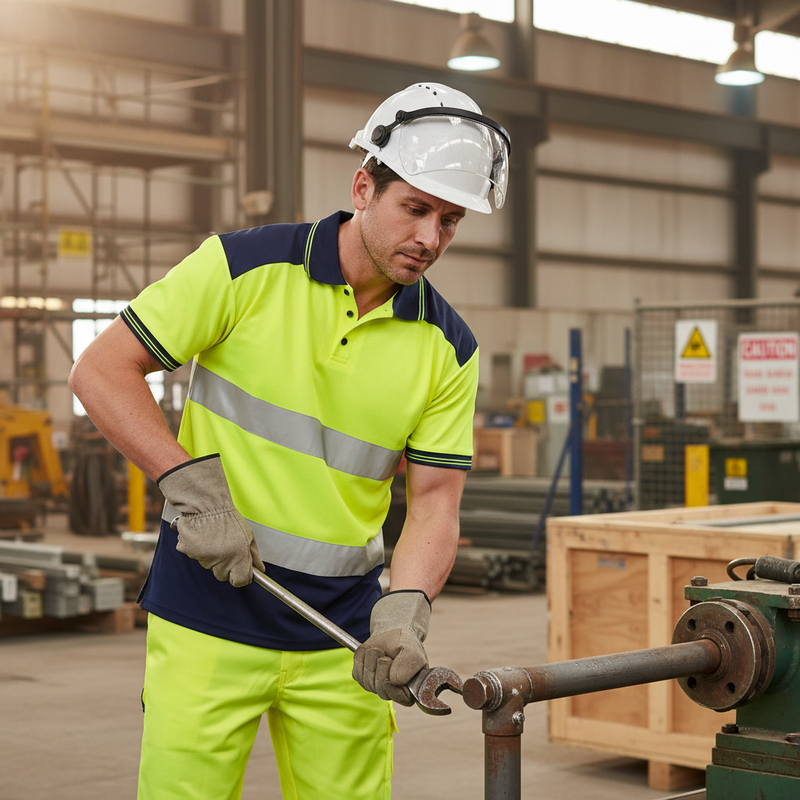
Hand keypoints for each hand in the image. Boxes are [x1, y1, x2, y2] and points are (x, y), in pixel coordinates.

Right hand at [157, 454, 262, 586]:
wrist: (207, 504)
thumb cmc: (228, 518)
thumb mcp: (248, 536)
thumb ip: (254, 556)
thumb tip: (260, 571)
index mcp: (238, 556)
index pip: (240, 581)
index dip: (240, 576)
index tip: (240, 571)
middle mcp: (221, 560)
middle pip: (223, 576)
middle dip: (225, 566)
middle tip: (225, 549)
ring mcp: (203, 557)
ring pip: (208, 566)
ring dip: (211, 556)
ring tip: (213, 539)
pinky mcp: (188, 551)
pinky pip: (194, 556)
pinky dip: (197, 549)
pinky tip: (202, 537)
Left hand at [352, 590, 430, 704]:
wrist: (392, 632)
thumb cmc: (406, 643)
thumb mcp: (413, 651)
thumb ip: (408, 666)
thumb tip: (394, 681)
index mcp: (409, 690)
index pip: (400, 697)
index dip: (393, 687)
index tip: (388, 673)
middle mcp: (391, 692)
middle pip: (380, 687)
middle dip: (382, 666)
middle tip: (387, 655)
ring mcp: (374, 686)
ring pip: (366, 678)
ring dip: (372, 658)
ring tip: (380, 651)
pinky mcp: (361, 678)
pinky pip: (356, 670)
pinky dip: (362, 656)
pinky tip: (370, 650)